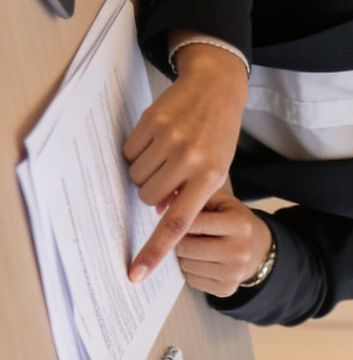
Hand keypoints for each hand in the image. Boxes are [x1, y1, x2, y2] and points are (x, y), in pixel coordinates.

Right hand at [124, 44, 248, 282]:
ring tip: (165, 153)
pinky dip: (137, 151)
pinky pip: (129, 152)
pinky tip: (156, 139)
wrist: (215, 88)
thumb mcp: (215, 168)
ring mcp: (171, 139)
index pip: (178, 224)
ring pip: (136, 176)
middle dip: (154, 191)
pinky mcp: (153, 122)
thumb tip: (162, 211)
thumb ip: (192, 195)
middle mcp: (190, 160)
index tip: (137, 272)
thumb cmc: (216, 135)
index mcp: (210, 178)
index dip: (156, 250)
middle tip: (170, 173)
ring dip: (145, 171)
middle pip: (149, 198)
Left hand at [176, 191, 272, 296]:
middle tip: (186, 234)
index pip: (194, 222)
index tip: (172, 217)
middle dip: (179, 239)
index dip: (177, 219)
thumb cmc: (236, 223)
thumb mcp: (224, 202)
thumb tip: (166, 200)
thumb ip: (198, 196)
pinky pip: (191, 279)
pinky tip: (201, 261)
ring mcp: (233, 273)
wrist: (259, 250)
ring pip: (186, 264)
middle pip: (186, 246)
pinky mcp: (226, 289)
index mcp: (239, 224)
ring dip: (183, 255)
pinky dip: (190, 270)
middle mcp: (239, 250)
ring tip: (195, 247)